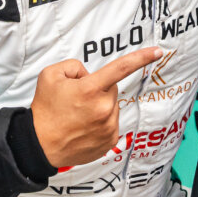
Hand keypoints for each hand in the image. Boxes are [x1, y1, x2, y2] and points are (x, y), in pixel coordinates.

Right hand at [31, 46, 161, 168]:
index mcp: (91, 89)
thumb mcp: (51, 75)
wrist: (39, 144)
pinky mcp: (109, 141)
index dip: (141, 58)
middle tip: (77, 99)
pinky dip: (100, 122)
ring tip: (78, 116)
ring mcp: (108, 126)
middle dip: (98, 89)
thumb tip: (89, 74)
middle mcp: (103, 108)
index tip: (158, 52)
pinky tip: (83, 127)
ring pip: (111, 106)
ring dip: (100, 106)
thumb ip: (74, 66)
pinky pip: (111, 123)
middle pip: (111, 88)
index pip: (121, 68)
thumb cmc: (45, 109)